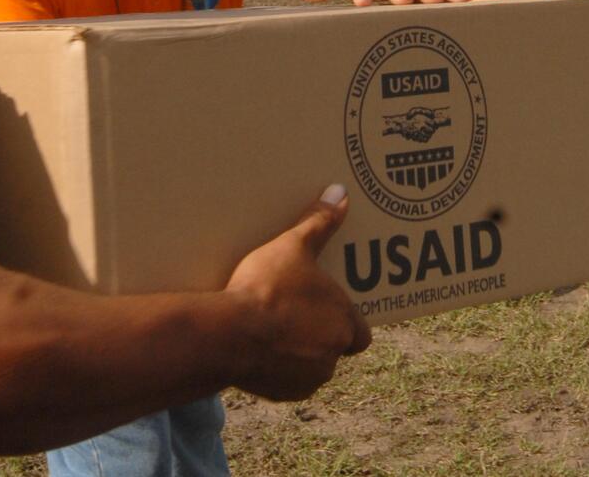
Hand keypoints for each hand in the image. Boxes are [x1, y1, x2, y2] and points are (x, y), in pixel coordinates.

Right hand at [223, 186, 372, 400]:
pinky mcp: (282, 394)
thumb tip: (340, 194)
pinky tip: (255, 348)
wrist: (227, 334)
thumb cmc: (265, 287)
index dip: (345, 321)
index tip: (325, 309)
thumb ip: (318, 223)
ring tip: (270, 330)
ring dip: (297, 354)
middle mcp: (332, 356)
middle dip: (317, 336)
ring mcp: (307, 379)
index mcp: (343, 322)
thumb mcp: (291, 247)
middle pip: (333, 349)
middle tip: (292, 315)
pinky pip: (286, 383)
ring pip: (310, 368)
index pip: (361, 332)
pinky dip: (276, 370)